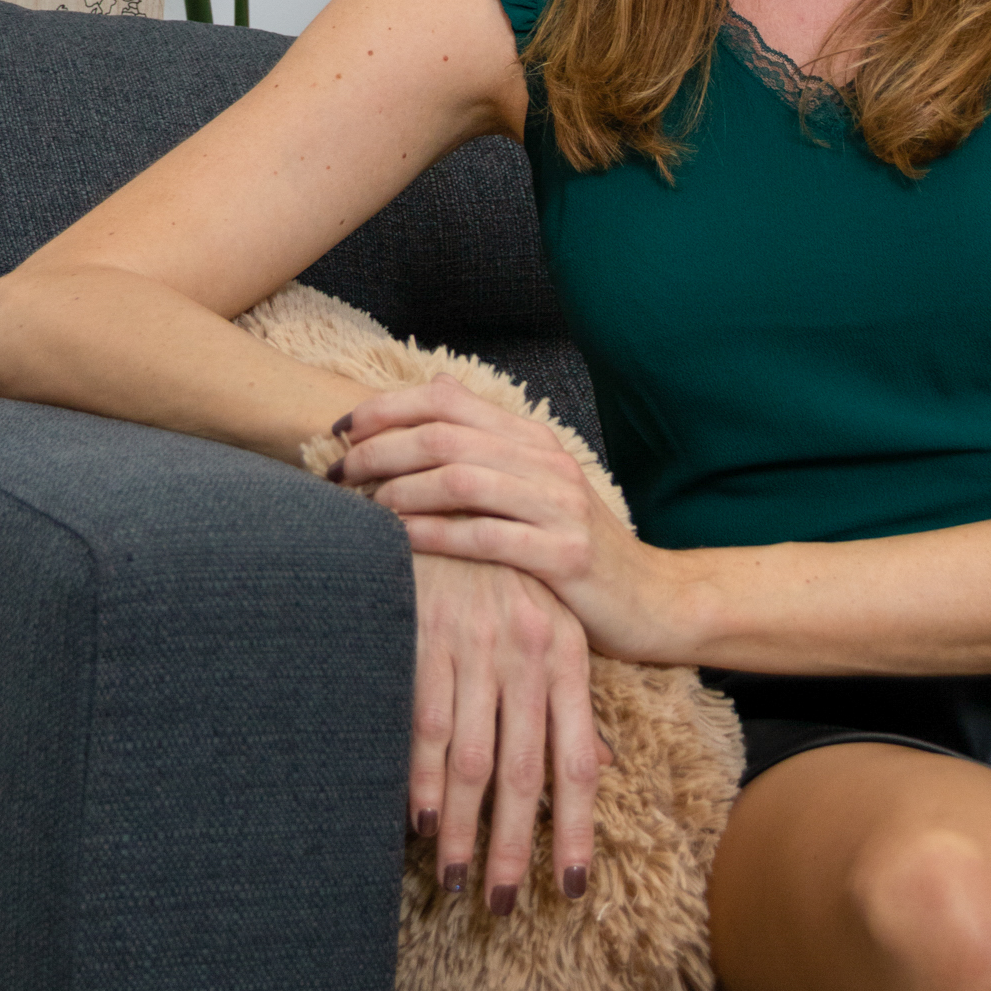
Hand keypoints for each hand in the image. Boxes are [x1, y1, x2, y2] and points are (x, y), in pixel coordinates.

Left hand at [337, 375, 677, 660]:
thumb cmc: (575, 548)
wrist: (653, 600)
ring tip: (362, 507)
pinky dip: (434, 535)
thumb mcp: (535, 489)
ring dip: (400, 489)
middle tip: (337, 473)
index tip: (341, 431)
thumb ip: (486, 447)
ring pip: (462, 479)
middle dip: (380, 450)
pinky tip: (400, 542)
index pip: (448, 402)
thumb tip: (433, 391)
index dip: (387, 410)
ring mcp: (559, 506)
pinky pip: (486, 537)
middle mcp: (547, 462)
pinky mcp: (566, 555)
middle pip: (445, 437)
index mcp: (533, 440)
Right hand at [407, 550, 606, 911]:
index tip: (569, 886)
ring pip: (472, 761)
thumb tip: (602, 769)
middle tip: (503, 906)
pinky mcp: (424, 635)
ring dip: (461, 829)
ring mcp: (475, 643)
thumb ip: (571, 700)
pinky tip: (417, 822)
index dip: (574, 828)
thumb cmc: (494, 570)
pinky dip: (419, 779)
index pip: (577, 759)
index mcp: (565, 651)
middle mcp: (527, 650)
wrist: (437, 493)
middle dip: (512, 848)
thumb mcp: (548, 622)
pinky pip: (423, 724)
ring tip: (454, 881)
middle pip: (526, 772)